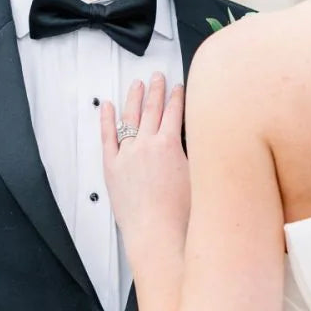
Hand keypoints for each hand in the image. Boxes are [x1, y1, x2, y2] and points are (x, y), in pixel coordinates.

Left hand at [101, 74, 189, 260]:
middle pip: (151, 109)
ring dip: (133, 98)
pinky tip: (107, 107)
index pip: (174, 112)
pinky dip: (107, 120)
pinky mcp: (111, 167)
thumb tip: (204, 139)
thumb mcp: (199, 176)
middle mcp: (146, 145)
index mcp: (169, 145)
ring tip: (136, 85)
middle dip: (155, 90)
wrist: (157, 233)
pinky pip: (107, 137)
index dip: (177, 96)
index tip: (178, 87)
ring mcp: (126, 154)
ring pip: (129, 118)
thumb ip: (198, 154)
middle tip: (157, 77)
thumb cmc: (180, 214)